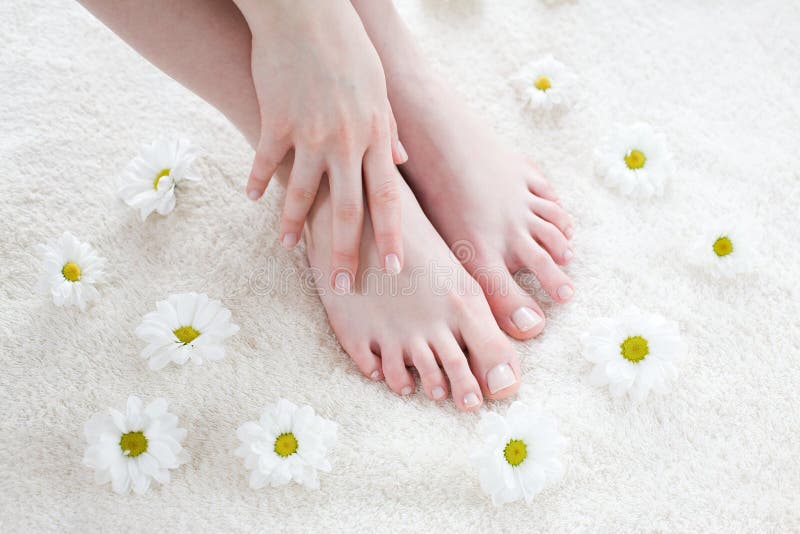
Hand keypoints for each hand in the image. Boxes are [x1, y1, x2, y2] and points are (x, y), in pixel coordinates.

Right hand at [235, 0, 406, 289]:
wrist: (306, 13)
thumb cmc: (348, 48)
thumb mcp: (379, 87)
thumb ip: (388, 127)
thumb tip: (400, 159)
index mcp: (374, 135)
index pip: (388, 197)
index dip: (391, 236)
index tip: (395, 268)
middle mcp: (345, 141)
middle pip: (348, 209)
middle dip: (347, 252)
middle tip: (344, 286)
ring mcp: (308, 133)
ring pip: (301, 193)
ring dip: (294, 225)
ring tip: (288, 249)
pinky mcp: (275, 120)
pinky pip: (265, 161)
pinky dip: (258, 181)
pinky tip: (252, 198)